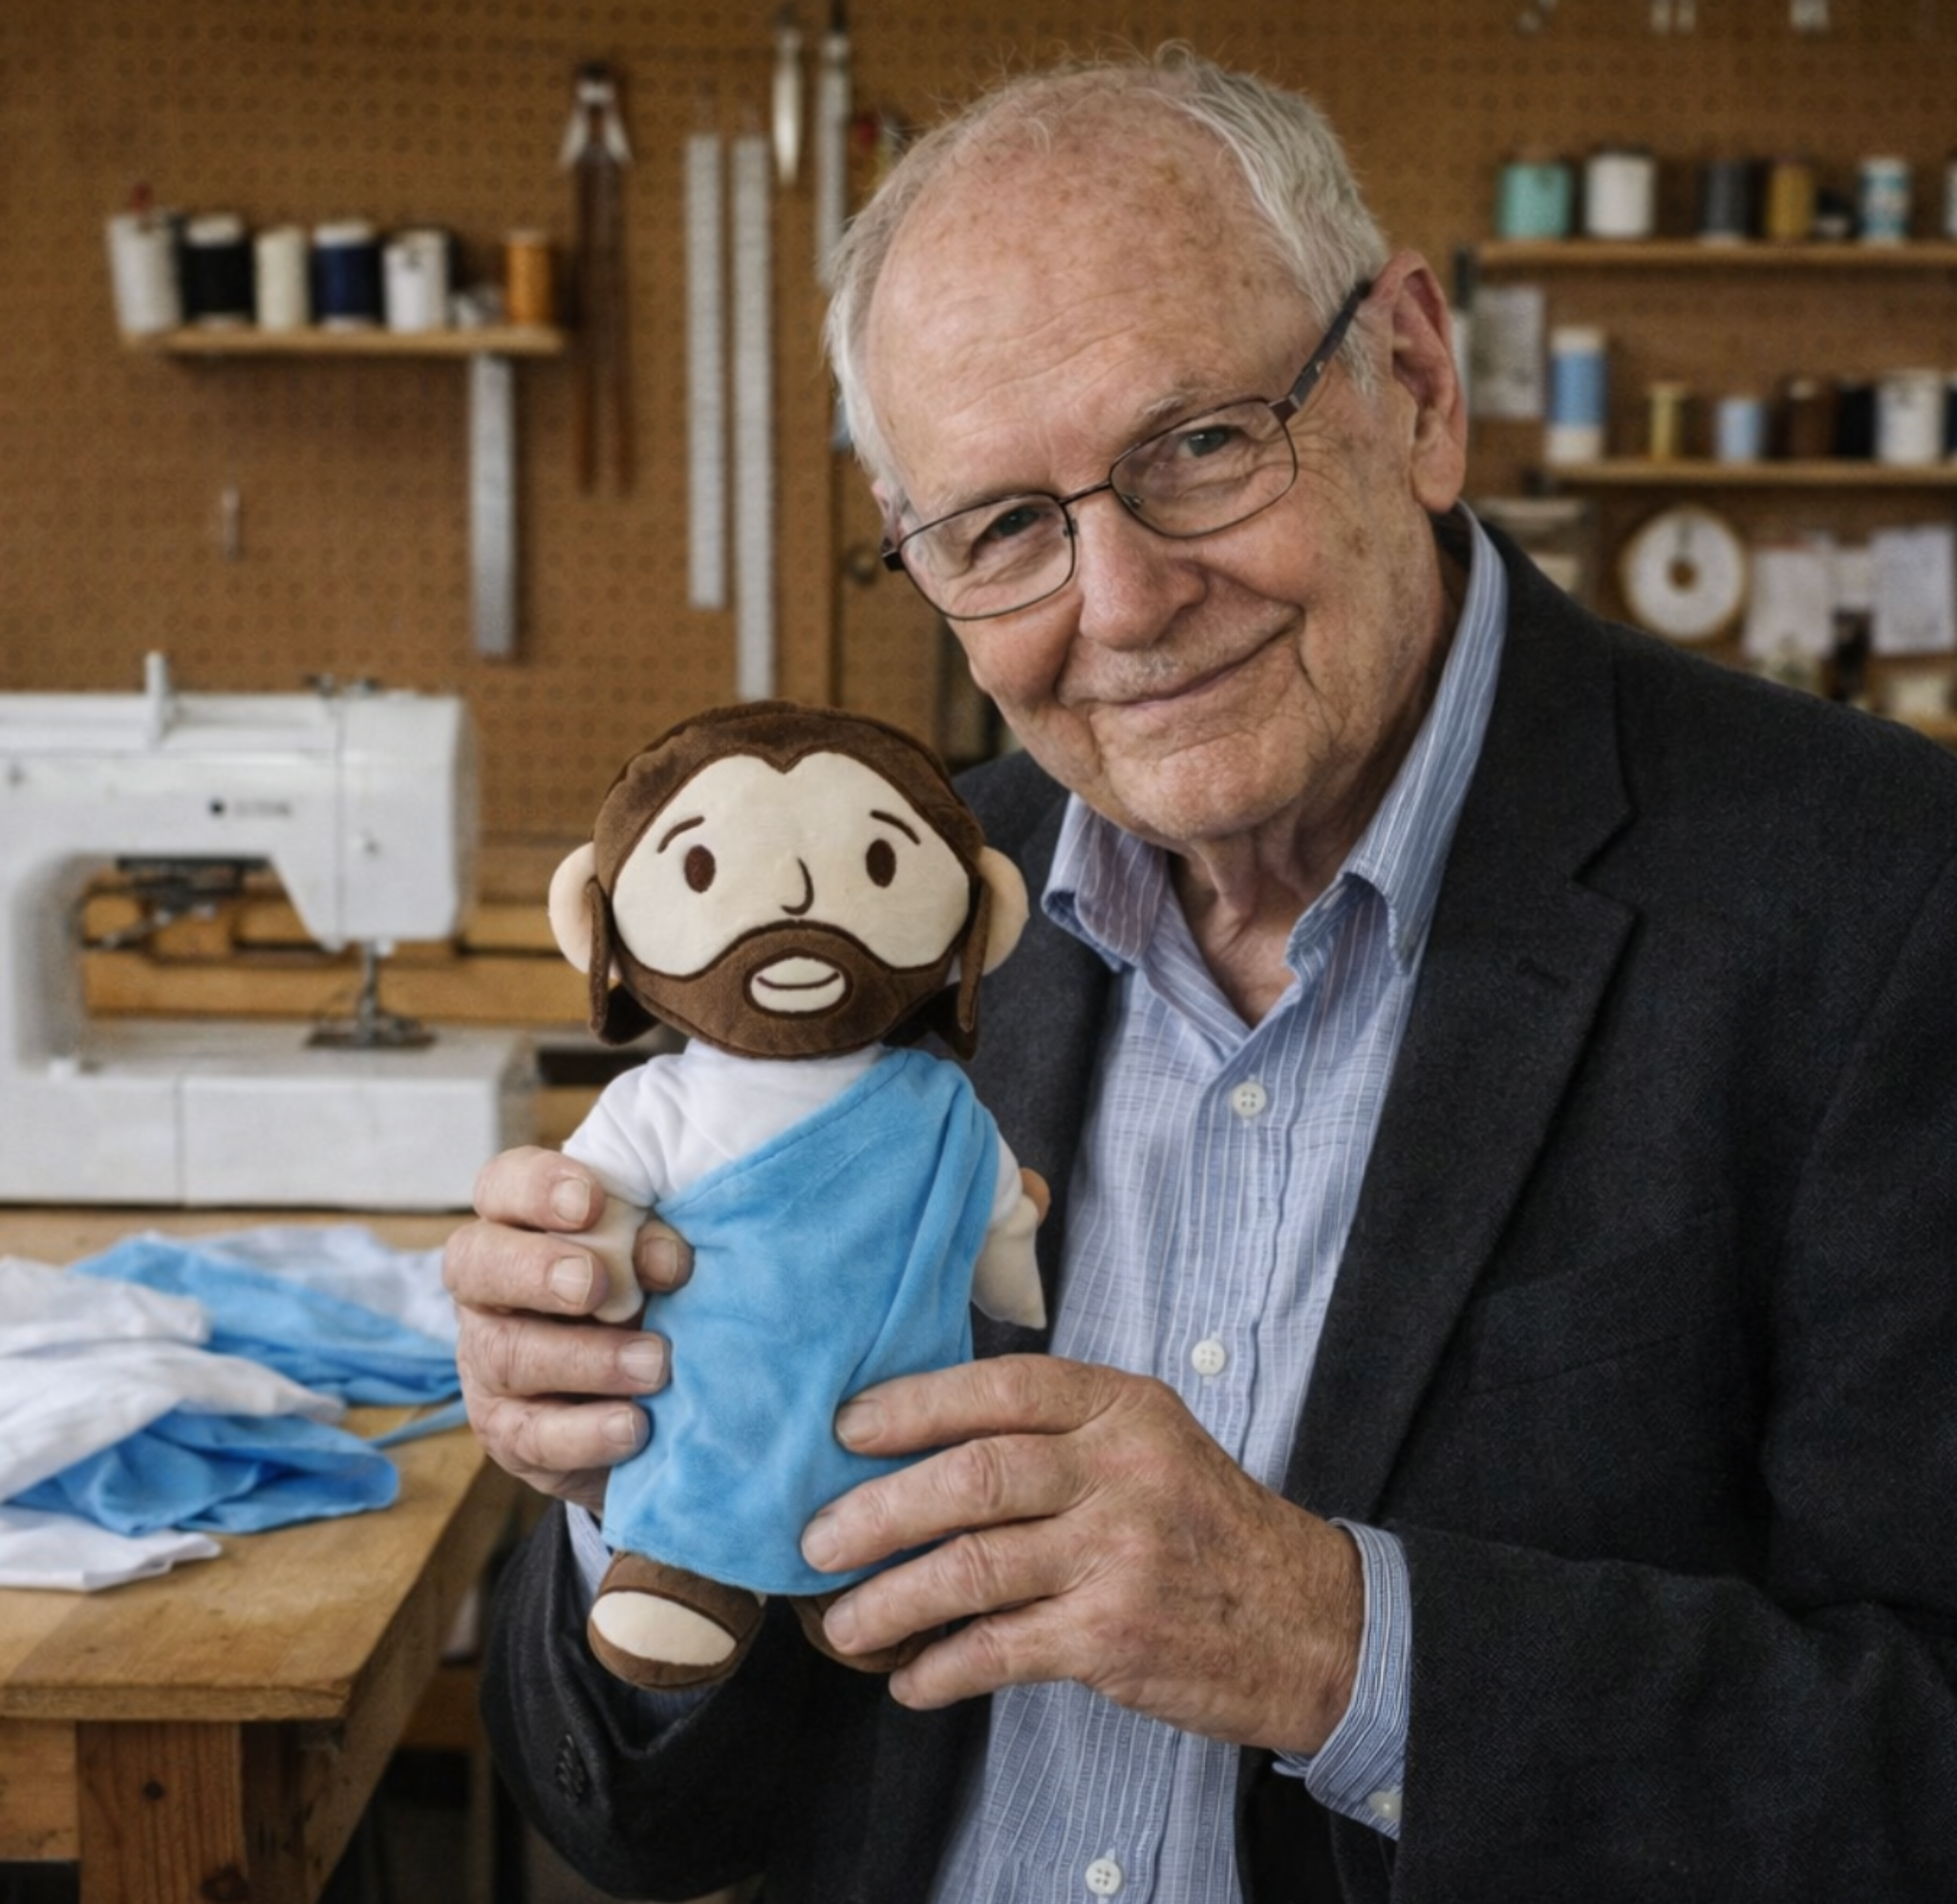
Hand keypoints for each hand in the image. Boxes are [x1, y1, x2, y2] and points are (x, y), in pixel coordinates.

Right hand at [443, 1146, 691, 1512]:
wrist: (651, 1399)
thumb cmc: (649, 1294)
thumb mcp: (655, 1257)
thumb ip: (655, 1244)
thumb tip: (667, 1259)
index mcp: (520, 1225)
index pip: (503, 1187)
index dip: (537, 1189)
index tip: (592, 1202)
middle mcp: (488, 1290)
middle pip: (476, 1264)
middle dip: (536, 1270)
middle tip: (594, 1284)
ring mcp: (488, 1361)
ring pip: (507, 1354)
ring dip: (587, 1358)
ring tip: (655, 1364)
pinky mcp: (508, 1431)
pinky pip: (531, 1435)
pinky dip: (587, 1432)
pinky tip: (635, 1425)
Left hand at [798, 1356, 1362, 1754]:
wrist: (1309, 1623)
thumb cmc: (1207, 1528)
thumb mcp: (1151, 1444)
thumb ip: (1060, 1433)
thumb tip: (924, 1446)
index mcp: (1123, 1407)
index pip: (1002, 1386)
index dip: (914, 1404)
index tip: (846, 1429)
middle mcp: (1122, 1469)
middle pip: (974, 1475)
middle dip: (878, 1508)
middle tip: (816, 1538)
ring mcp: (1120, 1553)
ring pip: (973, 1567)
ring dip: (890, 1599)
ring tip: (842, 1622)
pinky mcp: (1115, 1635)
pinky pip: (1000, 1648)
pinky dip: (941, 1667)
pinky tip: (910, 1679)